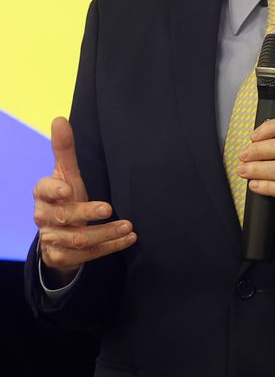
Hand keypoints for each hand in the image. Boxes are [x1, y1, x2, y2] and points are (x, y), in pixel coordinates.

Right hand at [34, 117, 135, 280]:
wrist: (58, 234)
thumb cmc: (66, 197)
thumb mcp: (66, 174)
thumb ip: (64, 150)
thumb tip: (59, 119)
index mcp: (43, 194)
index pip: (44, 190)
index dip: (54, 190)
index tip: (68, 189)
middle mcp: (44, 217)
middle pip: (63, 216)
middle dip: (85, 212)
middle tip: (109, 207)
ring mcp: (52, 239)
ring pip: (78, 239)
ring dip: (105, 233)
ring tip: (129, 226)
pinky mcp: (63, 257)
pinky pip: (88, 255)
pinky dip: (110, 247)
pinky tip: (130, 238)